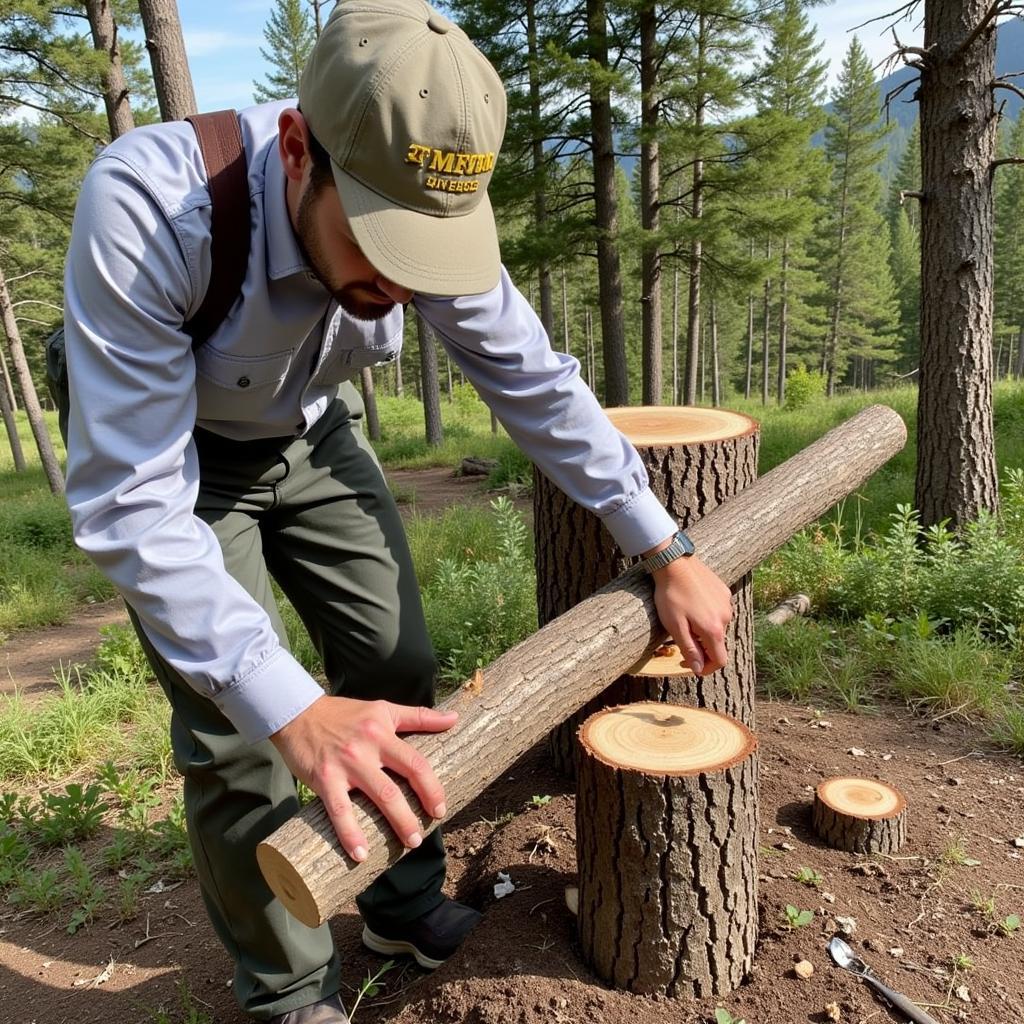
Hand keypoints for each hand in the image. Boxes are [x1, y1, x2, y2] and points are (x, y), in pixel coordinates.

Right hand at [269, 695, 457, 861]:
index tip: (440, 808)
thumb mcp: (383, 709)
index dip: (432, 787)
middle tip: (424, 834)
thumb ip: (419, 715)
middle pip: (400, 784)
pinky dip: (350, 834)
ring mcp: (346, 764)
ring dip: (396, 824)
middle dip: (416, 813)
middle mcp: (368, 747)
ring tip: (409, 844)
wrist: (298, 713)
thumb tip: (455, 717)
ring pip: (378, 797)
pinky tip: (360, 855)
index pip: (416, 762)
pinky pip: (340, 811)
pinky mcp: (324, 779)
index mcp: (384, 731)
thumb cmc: (343, 713)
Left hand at [650, 554, 732, 675]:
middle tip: (681, 639)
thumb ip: (689, 649)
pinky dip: (708, 613)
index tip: (690, 664)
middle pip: (718, 643)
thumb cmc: (671, 595)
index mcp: (714, 629)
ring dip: (704, 629)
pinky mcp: (724, 590)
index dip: (706, 667)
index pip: (720, 660)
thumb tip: (699, 669)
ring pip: (718, 625)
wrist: (674, 563)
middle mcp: (726, 617)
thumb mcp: (675, 626)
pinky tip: (692, 604)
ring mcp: (727, 603)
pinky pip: (719, 609)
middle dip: (702, 647)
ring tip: (685, 619)